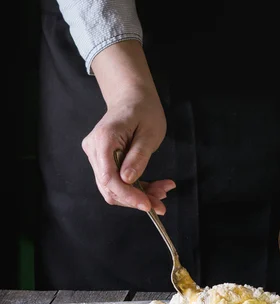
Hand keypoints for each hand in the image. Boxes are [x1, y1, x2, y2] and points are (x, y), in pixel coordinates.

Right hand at [82, 40, 174, 212]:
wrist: (131, 97)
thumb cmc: (144, 110)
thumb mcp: (150, 132)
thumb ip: (139, 156)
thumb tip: (128, 180)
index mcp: (104, 139)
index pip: (109, 178)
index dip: (128, 196)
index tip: (148, 205)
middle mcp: (94, 149)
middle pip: (109, 187)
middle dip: (135, 199)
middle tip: (162, 202)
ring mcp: (96, 155)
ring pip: (113, 188)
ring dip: (137, 195)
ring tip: (162, 193)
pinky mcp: (102, 160)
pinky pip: (116, 181)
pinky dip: (135, 188)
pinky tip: (154, 188)